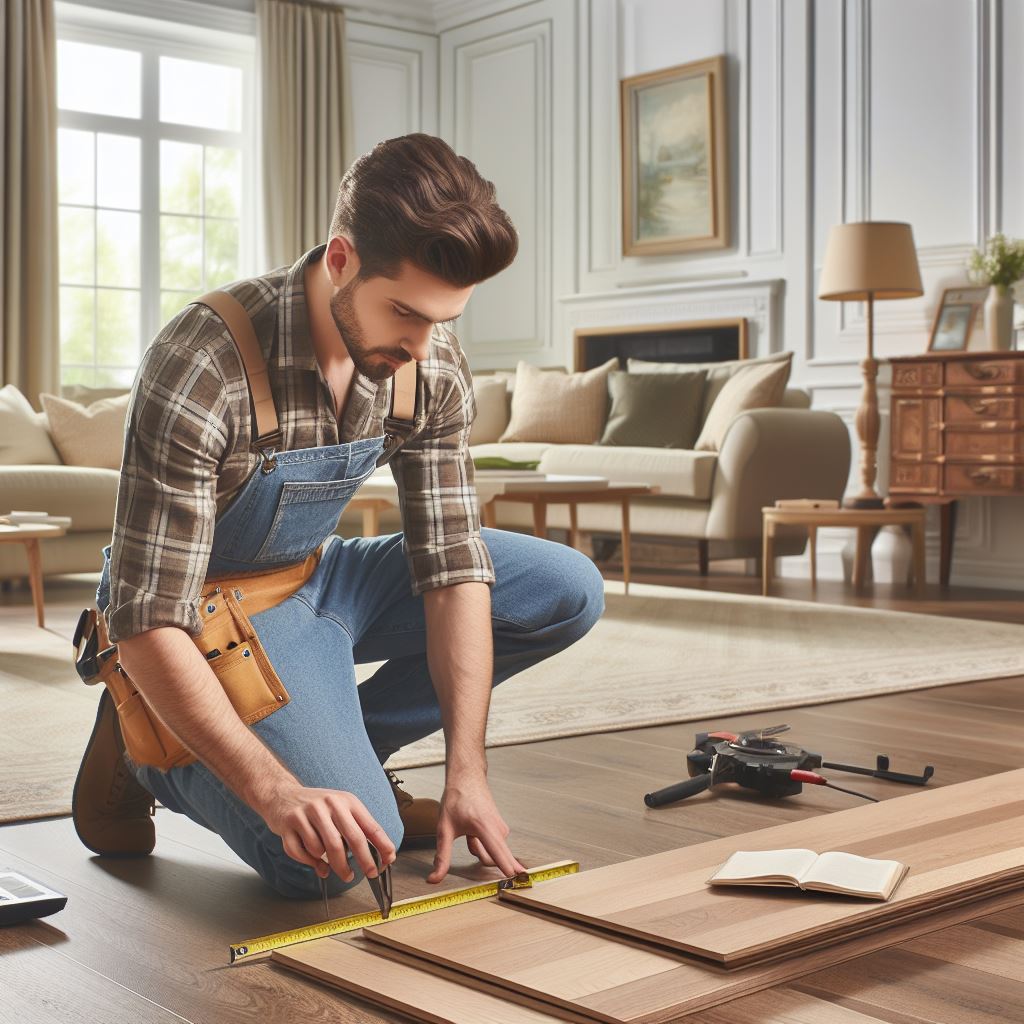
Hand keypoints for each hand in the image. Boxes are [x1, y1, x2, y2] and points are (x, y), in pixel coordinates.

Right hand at [258, 783, 395, 882]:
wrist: (282, 794)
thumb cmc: (317, 806)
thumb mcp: (341, 808)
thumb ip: (358, 828)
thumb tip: (379, 854)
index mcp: (346, 801)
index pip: (370, 826)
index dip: (382, 846)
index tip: (388, 861)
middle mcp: (329, 804)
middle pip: (351, 839)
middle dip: (363, 861)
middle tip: (369, 875)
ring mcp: (308, 813)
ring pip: (324, 850)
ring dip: (332, 865)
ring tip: (334, 868)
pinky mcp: (289, 823)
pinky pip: (302, 853)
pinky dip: (311, 863)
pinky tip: (315, 863)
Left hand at [427, 775, 524, 883]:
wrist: (467, 777)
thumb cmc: (457, 798)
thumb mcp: (444, 829)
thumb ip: (442, 856)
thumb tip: (434, 878)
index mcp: (484, 827)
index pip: (499, 853)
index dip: (508, 869)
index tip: (520, 880)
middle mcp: (498, 828)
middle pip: (499, 858)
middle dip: (491, 865)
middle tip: (485, 856)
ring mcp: (502, 828)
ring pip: (492, 853)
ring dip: (480, 852)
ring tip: (468, 835)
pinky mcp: (501, 829)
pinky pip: (493, 846)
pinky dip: (482, 845)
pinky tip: (473, 833)